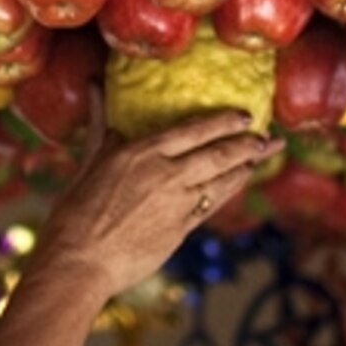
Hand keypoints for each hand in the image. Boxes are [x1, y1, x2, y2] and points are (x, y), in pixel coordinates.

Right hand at [30, 105, 274, 300]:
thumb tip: (92, 84)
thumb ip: (100, 122)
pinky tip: (238, 183)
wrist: (79, 261)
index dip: (225, 121)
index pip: (195, 130)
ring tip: (264, 156)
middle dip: (249, 144)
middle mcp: (167, 175)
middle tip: (270, 137)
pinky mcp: (181, 231)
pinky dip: (230, 191)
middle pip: (219, 154)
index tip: (246, 115)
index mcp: (143, 152)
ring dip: (246, 167)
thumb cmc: (75, 211)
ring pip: (223, 181)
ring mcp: (178, 204)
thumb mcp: (89, 160)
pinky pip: (214, 205)